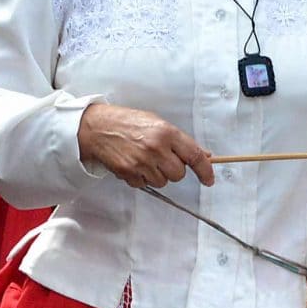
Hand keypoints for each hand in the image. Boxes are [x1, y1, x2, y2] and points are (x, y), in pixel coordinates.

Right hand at [78, 102, 214, 189]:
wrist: (98, 127)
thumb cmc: (127, 122)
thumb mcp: (156, 122)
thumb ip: (179, 140)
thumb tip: (201, 154)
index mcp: (166, 132)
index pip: (194, 155)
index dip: (205, 170)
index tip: (209, 179)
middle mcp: (156, 148)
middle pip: (179, 174)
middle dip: (174, 169)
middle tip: (163, 158)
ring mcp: (142, 162)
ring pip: (163, 182)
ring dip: (158, 174)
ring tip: (145, 159)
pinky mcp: (129, 173)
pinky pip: (145, 185)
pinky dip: (142, 178)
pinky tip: (135, 164)